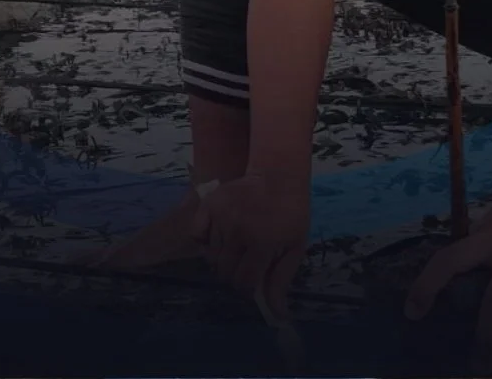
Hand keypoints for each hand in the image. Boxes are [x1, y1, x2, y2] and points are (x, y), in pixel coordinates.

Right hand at [192, 175, 309, 318]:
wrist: (278, 175)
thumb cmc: (290, 214)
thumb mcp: (295, 248)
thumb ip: (281, 280)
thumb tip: (276, 315)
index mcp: (262, 243)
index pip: (244, 282)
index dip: (247, 287)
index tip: (253, 279)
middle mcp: (239, 230)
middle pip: (224, 272)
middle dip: (234, 273)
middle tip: (244, 262)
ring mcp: (221, 216)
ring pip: (211, 256)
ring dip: (221, 257)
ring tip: (236, 244)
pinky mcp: (209, 203)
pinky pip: (196, 234)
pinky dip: (204, 240)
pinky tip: (219, 235)